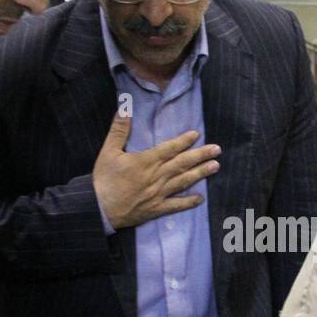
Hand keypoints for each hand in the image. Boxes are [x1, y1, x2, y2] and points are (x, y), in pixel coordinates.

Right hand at [92, 109, 220, 229]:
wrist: (99, 208)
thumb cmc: (104, 179)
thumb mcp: (108, 151)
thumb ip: (119, 130)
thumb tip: (125, 108)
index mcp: (146, 161)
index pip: (169, 149)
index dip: (183, 141)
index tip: (196, 134)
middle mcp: (156, 177)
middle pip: (182, 163)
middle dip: (200, 155)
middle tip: (217, 149)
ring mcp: (158, 194)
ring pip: (183, 181)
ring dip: (200, 173)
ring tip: (215, 166)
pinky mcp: (156, 209)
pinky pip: (176, 205)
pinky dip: (189, 202)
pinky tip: (201, 198)